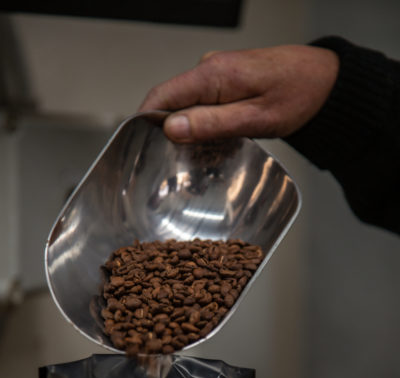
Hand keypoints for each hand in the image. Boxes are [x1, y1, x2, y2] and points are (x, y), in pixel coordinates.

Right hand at [138, 45, 338, 142]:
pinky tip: (208, 142)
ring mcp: (218, 74)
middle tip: (169, 161)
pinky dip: (200, 123)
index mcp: (213, 74)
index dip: (145, 121)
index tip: (139, 146)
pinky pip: (202, 103)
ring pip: (186, 104)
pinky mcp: (226, 82)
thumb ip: (213, 123)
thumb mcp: (256, 118)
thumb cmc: (298, 96)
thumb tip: (172, 127)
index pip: (162, 95)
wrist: (324, 82)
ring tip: (190, 156)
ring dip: (185, 130)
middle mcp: (211, 69)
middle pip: (171, 101)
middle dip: (166, 131)